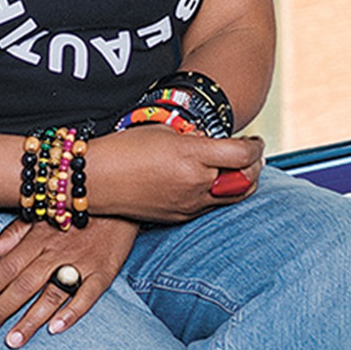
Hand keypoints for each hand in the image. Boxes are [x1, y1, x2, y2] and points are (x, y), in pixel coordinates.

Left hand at [0, 213, 139, 347]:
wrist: (118, 198)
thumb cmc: (74, 208)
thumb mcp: (42, 214)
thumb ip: (13, 234)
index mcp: (40, 236)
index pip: (9, 265)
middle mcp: (57, 250)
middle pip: (25, 283)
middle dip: (3, 308)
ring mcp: (82, 262)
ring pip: (52, 294)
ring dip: (31, 319)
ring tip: (13, 340)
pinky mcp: (104, 272)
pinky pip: (88, 295)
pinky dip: (72, 312)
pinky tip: (56, 329)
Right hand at [90, 126, 265, 225]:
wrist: (95, 180)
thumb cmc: (124, 149)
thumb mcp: (164, 132)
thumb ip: (196, 139)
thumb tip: (216, 144)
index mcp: (192, 157)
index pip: (244, 155)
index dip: (256, 146)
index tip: (254, 141)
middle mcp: (195, 184)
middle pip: (247, 180)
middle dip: (255, 165)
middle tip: (252, 154)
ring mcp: (189, 205)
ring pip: (234, 197)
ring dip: (241, 182)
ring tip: (236, 168)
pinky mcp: (180, 217)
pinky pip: (212, 207)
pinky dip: (220, 194)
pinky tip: (211, 181)